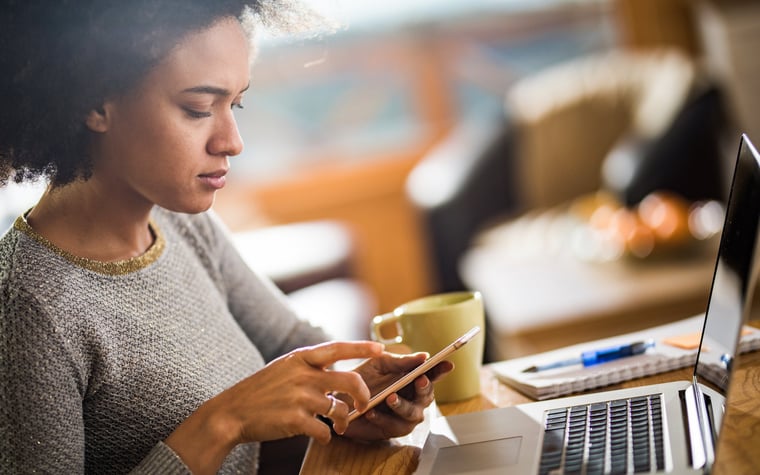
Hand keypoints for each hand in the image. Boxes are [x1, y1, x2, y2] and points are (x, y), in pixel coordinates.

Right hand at [165, 341, 383, 473]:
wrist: (231, 413)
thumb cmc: (259, 391)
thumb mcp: (283, 368)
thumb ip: (309, 367)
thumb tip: (336, 368)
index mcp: (300, 358)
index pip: (337, 348)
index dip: (361, 348)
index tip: (381, 349)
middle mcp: (303, 375)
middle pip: (349, 381)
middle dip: (362, 395)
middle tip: (363, 404)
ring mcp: (299, 398)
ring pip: (339, 409)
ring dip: (342, 421)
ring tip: (338, 426)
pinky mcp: (295, 421)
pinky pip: (324, 431)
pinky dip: (326, 436)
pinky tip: (321, 436)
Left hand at [340, 352, 453, 440]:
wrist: (339, 398)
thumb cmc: (362, 379)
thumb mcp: (379, 364)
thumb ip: (400, 361)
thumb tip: (424, 356)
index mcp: (411, 379)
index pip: (431, 374)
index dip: (441, 370)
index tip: (448, 364)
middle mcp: (412, 398)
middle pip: (427, 396)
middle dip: (425, 388)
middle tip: (419, 380)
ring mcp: (404, 415)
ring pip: (414, 414)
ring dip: (403, 405)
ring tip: (390, 397)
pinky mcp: (392, 430)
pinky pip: (394, 426)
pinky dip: (384, 419)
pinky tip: (372, 412)